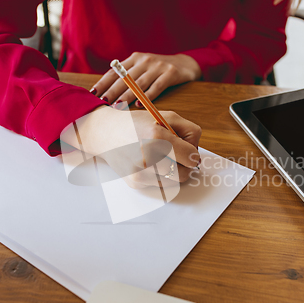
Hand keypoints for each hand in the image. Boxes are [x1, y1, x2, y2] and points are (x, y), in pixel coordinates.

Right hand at [61, 106, 201, 188]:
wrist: (106, 133)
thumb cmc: (138, 124)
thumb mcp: (166, 117)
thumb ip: (189, 132)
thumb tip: (197, 157)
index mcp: (158, 137)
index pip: (191, 157)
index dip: (192, 153)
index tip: (187, 150)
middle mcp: (148, 156)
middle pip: (184, 173)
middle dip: (185, 165)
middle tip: (177, 155)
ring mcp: (140, 172)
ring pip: (174, 182)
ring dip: (174, 171)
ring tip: (163, 158)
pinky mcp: (135, 182)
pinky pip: (161, 185)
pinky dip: (160, 176)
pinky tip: (149, 163)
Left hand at [90, 53, 201, 107]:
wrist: (185, 64)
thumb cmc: (159, 70)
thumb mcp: (143, 68)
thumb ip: (128, 75)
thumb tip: (106, 93)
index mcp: (134, 59)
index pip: (114, 71)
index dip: (103, 83)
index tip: (92, 94)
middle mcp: (144, 61)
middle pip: (125, 78)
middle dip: (112, 90)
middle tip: (102, 102)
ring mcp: (158, 66)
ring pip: (139, 84)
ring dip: (127, 95)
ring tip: (117, 105)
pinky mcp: (170, 73)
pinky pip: (157, 87)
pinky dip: (147, 96)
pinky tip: (138, 104)